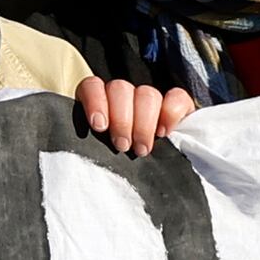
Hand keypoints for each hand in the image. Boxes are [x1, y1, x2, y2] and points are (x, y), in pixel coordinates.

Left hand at [77, 76, 192, 156]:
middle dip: (121, 119)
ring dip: (144, 123)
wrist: (158, 174)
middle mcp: (125, 95)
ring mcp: (151, 98)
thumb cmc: (118, 164)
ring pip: (147, 94)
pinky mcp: (177, 104)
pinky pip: (177, 96)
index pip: (93, 85)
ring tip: (141, 149)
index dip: (95, 101)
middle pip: (121, 89)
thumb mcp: (101, 153)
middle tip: (122, 146)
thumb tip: (82, 153)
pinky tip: (164, 132)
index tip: (99, 126)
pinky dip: (171, 113)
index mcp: (100, 101)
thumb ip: (92, 144)